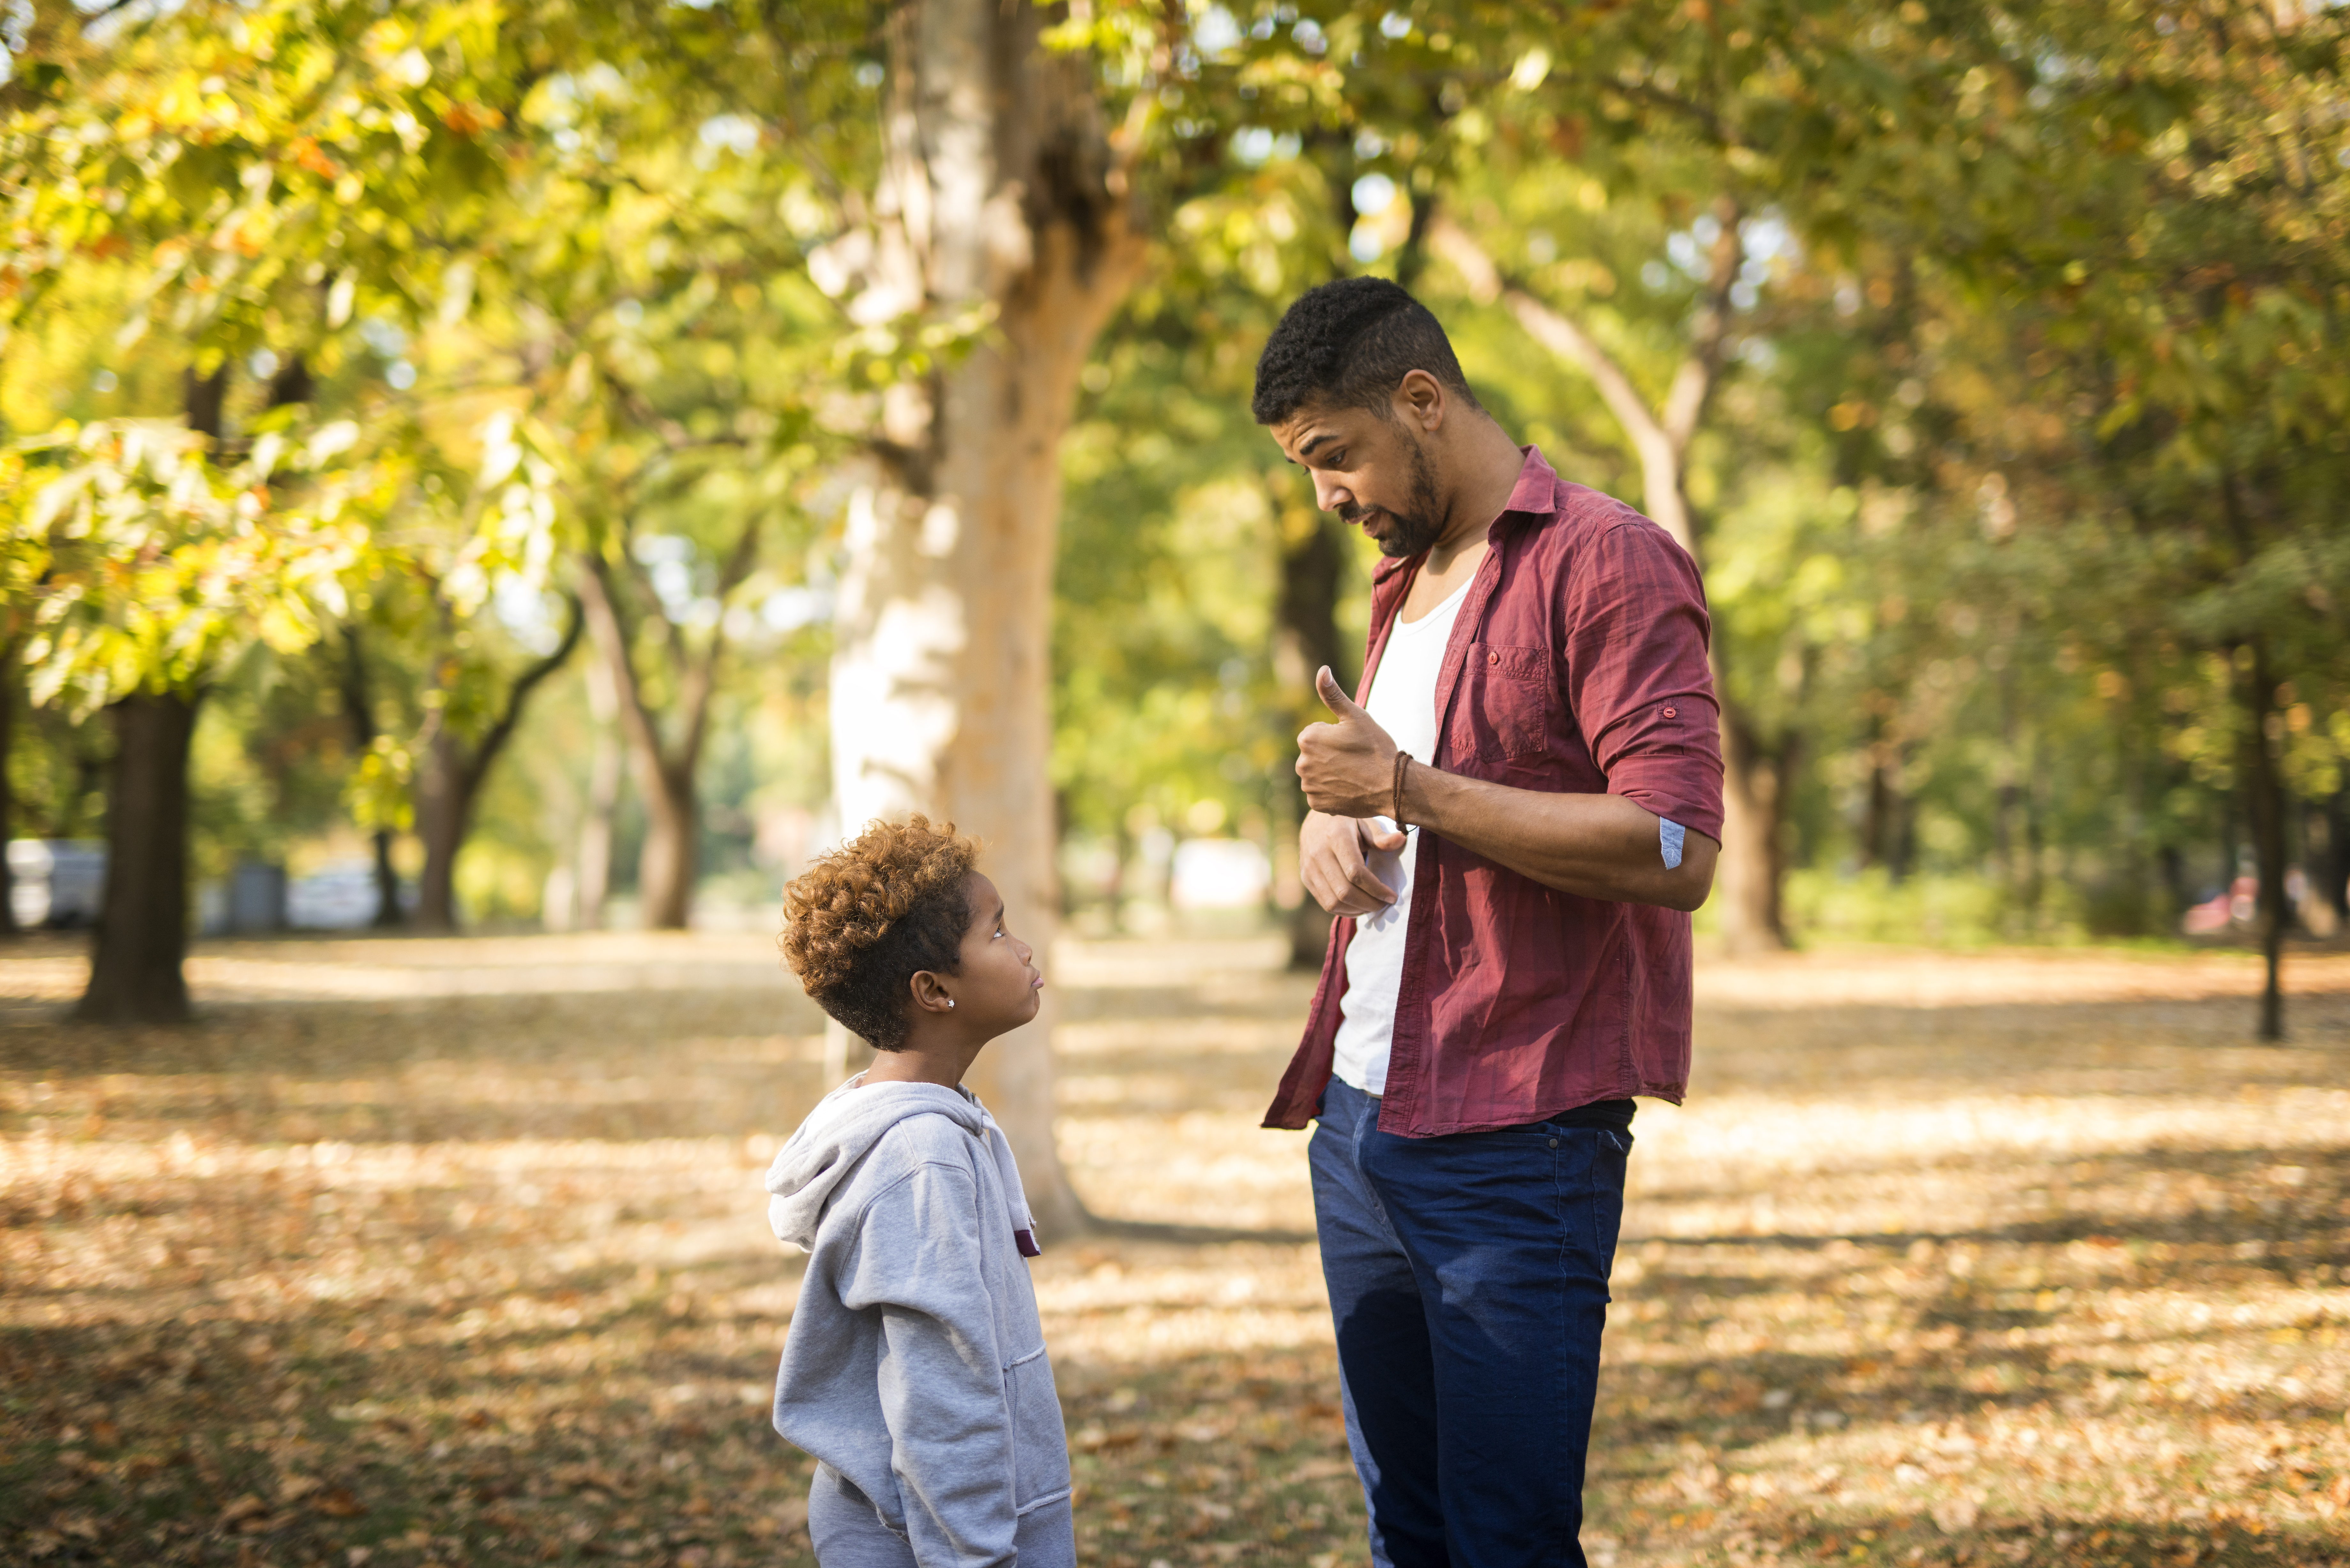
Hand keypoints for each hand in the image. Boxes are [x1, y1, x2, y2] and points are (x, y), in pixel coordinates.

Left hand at [1296, 666, 1397, 819]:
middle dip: (1329, 755)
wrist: (1391, 785)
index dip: (1334, 736)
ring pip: (1317, 774)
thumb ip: (1332, 694)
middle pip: (1314, 755)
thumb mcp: (1355, 716)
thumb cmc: (1375, 748)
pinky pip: (1320, 794)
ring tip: (1353, 774)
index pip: (1315, 734)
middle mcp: (1302, 763)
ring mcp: (1309, 786)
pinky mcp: (1316, 805)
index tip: (1351, 743)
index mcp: (1308, 738)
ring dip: (1330, 773)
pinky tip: (1349, 788)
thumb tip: (1322, 670)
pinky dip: (1331, 792)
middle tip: (1354, 759)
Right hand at [1298, 809, 1407, 915]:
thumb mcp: (1365, 823)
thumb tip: (1401, 840)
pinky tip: (1359, 907)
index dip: (1376, 889)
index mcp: (1336, 836)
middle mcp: (1318, 853)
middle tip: (1384, 904)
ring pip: (1333, 902)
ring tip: (1373, 906)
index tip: (1392, 896)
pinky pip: (1325, 903)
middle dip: (1369, 903)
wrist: (1315, 821)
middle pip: (1344, 891)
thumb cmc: (1348, 822)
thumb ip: (1381, 837)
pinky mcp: (1306, 878)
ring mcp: (1309, 868)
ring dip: (1357, 910)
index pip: (1355, 872)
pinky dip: (1345, 911)